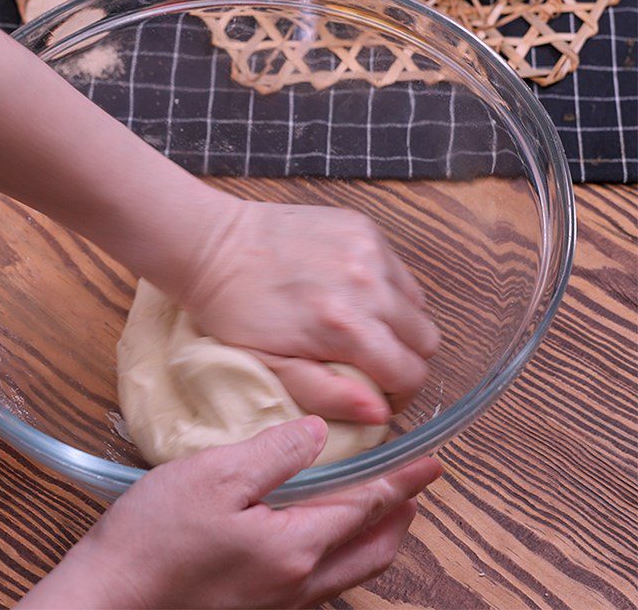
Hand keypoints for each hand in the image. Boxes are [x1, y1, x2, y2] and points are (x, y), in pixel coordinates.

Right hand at [17, 417, 441, 609]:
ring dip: (377, 538)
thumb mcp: (215, 475)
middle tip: (414, 486)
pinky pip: (323, 584)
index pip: (367, 505)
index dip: (402, 480)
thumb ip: (275, 452)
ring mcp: (279, 602)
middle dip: (400, 515)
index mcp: (295, 546)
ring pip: (351, 572)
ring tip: (384, 510)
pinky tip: (325, 538)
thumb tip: (319, 434)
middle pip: (372, 550)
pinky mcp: (256, 608)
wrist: (112, 599)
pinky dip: (344, 555)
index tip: (431, 462)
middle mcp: (298, 583)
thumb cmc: (156, 535)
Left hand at [181, 201, 440, 422]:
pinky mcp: (363, 226)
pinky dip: (386, 288)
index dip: (398, 394)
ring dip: (398, 323)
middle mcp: (368, 283)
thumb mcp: (271, 366)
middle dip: (403, 359)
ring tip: (358, 324)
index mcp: (345, 325)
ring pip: (418, 304)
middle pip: (426, 339)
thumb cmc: (233, 312)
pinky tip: (350, 291)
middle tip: (368, 361)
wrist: (211, 244)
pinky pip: (399, 269)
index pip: (412, 373)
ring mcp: (369, 248)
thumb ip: (326, 393)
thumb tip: (381, 413)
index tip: (374, 392)